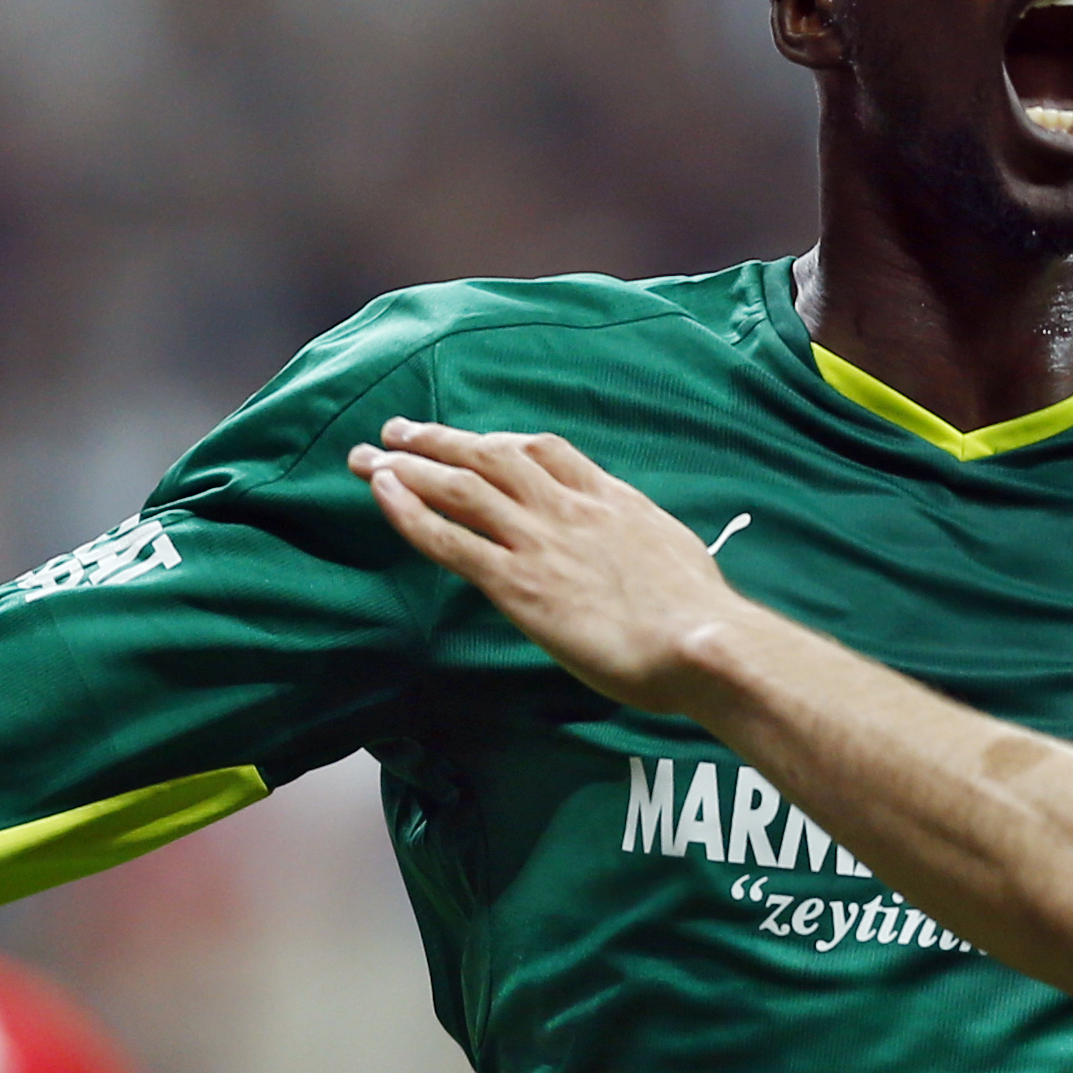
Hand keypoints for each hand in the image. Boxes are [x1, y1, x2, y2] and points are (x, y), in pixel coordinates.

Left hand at [351, 420, 760, 712]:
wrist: (700, 640)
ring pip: (460, 487)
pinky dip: (409, 511)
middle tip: (397, 432)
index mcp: (609, 499)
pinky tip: (381, 494)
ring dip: (409, 466)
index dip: (502, 439)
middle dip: (439, 440)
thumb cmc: (701, 616)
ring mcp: (538, 541)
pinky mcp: (516, 582)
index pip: (545, 450)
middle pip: (491, 454)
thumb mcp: (676, 555)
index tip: (477, 439)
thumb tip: (637, 556)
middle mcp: (567, 508)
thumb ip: (640, 544)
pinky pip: (449, 538)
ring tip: (370, 456)